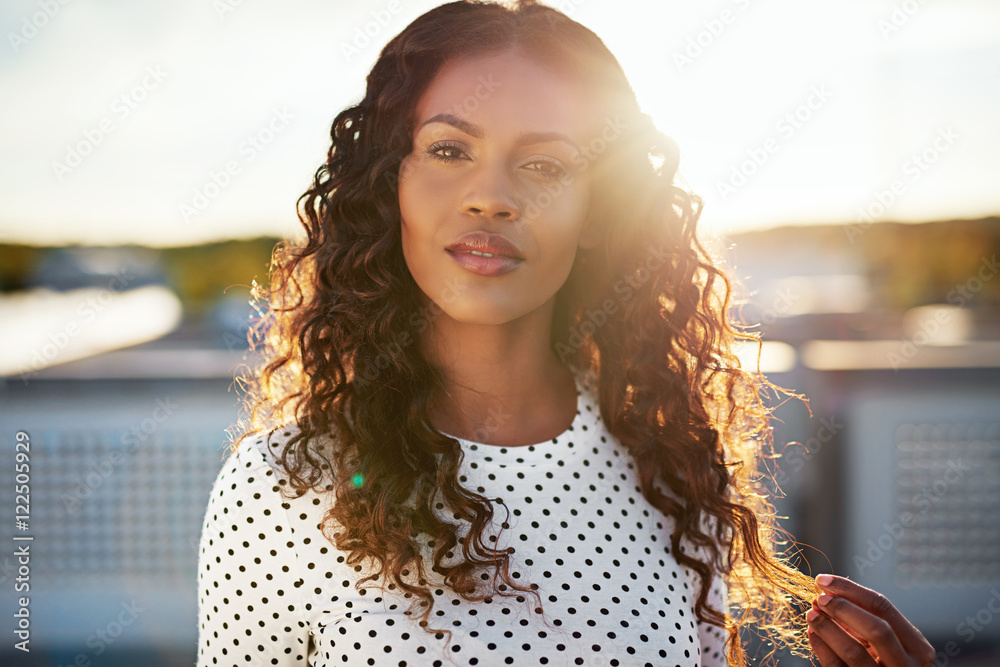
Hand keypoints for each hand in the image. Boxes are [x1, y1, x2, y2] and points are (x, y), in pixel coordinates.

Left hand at [806, 574, 935, 666]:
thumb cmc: (886, 662)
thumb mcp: (887, 642)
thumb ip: (865, 619)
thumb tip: (829, 593)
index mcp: (917, 647)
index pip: (883, 607)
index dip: (850, 590)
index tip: (823, 580)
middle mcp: (907, 665)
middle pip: (877, 629)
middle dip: (844, 609)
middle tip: (820, 598)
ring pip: (854, 652)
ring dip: (828, 628)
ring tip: (812, 614)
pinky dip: (822, 649)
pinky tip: (813, 634)